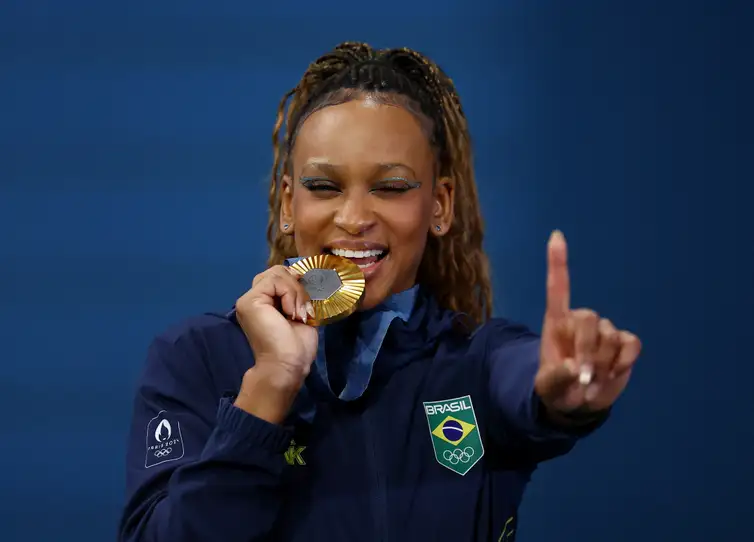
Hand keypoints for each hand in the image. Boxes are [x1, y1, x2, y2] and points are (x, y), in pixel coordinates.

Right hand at [234, 265, 317, 421]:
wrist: (286, 366)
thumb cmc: (296, 347)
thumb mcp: (301, 312)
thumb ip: (297, 295)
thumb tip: (307, 276)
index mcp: (264, 302)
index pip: (280, 277)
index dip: (297, 283)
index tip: (307, 303)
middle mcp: (253, 299)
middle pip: (277, 271)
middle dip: (297, 286)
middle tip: (303, 309)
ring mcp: (248, 299)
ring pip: (277, 273)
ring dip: (295, 292)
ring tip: (297, 313)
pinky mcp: (249, 301)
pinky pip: (275, 281)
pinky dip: (290, 294)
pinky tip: (291, 312)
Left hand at [535, 231, 641, 415]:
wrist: (579, 404)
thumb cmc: (557, 388)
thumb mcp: (548, 387)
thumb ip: (556, 377)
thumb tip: (575, 368)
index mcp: (556, 323)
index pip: (557, 288)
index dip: (558, 262)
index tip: (556, 235)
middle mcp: (581, 321)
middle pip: (590, 319)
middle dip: (587, 351)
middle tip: (582, 380)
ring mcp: (605, 331)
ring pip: (610, 337)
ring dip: (602, 365)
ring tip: (591, 383)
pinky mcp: (625, 343)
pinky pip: (630, 345)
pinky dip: (623, 363)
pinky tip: (613, 374)